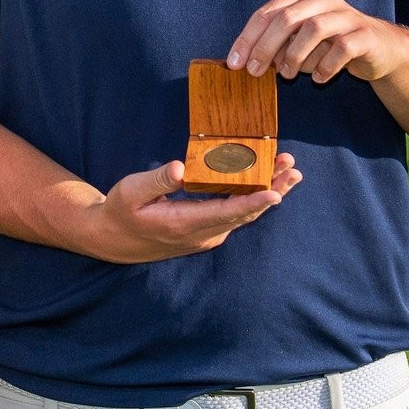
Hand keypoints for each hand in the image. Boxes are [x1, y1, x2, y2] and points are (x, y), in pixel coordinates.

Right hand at [80, 154, 300, 264]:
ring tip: (290, 172)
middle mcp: (202, 233)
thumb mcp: (130, 192)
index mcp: (183, 223)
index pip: (225, 213)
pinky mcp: (208, 230)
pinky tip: (267, 181)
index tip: (276, 192)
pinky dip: (255, 197)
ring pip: (244, 214)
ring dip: (268, 192)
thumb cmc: (121, 212)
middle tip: (293, 169)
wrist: (115, 240)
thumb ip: (156, 180)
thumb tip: (181, 168)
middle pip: (244, 213)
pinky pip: (236, 214)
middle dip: (272, 190)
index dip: (252, 201)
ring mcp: (207, 234)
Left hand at [228, 0, 408, 84]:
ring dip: (294, 55)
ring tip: (287, 75)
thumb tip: (248, 60)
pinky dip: (326, 66)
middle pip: (287, 18)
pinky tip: (318, 77)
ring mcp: (347, 15)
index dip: (248, 38)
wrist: (380, 48)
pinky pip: (342, 48)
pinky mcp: (365, 35)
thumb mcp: (299, 42)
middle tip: (255, 72)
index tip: (234, 63)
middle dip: (265, 47)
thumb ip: (276, 45)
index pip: (267, 13)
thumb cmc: (331, 44)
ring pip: (313, 29)